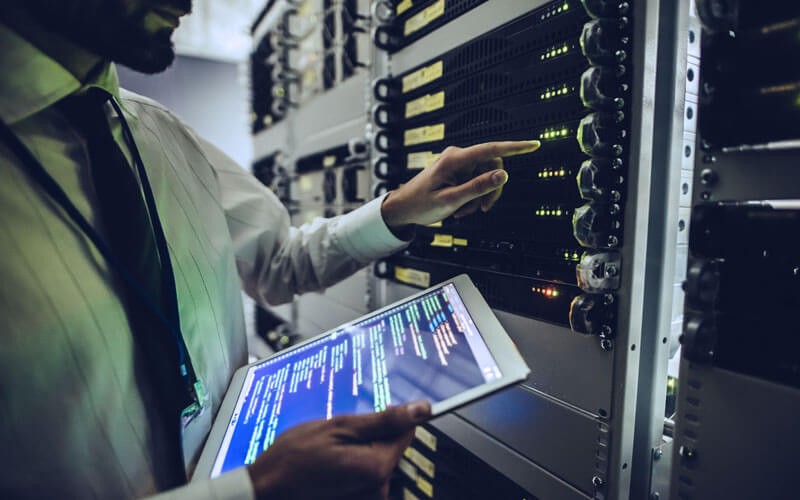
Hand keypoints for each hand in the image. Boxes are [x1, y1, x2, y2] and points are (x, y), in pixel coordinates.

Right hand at [247, 400, 431, 499]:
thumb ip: (384, 420)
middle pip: (390, 449)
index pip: (406, 432)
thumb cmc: (295, 457)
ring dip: (357, 453)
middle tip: (336, 438)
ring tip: (327, 454)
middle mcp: (379, 488)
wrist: (266, 489)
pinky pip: (363, 478)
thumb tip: (421, 409)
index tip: (364, 419)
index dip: (387, 419)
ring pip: (375, 462)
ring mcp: (368, 499)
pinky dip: (350, 469)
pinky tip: (328, 468)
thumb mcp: (339, 427)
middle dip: (369, 438)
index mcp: (378, 466)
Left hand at [381, 140, 540, 230]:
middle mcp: (458, 157)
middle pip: (492, 167)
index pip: (491, 149)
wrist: (403, 208)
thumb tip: (503, 175)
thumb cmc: (420, 204)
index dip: (515, 148)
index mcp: (455, 159)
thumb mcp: (451, 200)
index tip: (533, 145)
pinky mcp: (458, 171)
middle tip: (482, 209)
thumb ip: (478, 187)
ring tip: (464, 211)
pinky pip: (476, 181)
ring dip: (480, 197)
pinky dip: (473, 196)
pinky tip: (461, 207)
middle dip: (490, 190)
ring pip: (485, 177)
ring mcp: (458, 164)